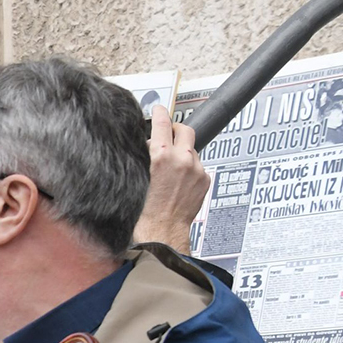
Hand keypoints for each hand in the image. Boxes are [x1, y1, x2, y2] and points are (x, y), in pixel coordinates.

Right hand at [131, 104, 208, 252]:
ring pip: (192, 150)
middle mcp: (183, 160)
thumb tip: (151, 146)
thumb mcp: (138, 179)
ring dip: (182, 153)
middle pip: (185, 130)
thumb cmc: (146, 213)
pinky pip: (198, 166)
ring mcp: (197, 170)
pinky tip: (179, 182)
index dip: (159, 113)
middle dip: (176, 130)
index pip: (163, 124)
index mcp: (162, 157)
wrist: (163, 232)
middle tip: (169, 133)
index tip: (159, 110)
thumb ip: (147, 157)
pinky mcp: (204, 179)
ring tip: (171, 170)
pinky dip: (190, 169)